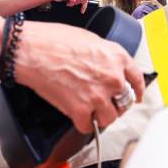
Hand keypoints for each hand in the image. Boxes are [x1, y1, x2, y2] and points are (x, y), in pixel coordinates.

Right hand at [14, 21, 144, 132]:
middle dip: (116, 104)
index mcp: (117, 57)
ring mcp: (98, 96)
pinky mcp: (81, 110)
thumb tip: (107, 66)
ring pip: (110, 118)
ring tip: (90, 111)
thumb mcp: (90, 39)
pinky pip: (89, 127)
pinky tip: (76, 117)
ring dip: (100, 117)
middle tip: (105, 104)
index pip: (137, 79)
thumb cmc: (53, 40)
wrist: (30, 50)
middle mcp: (113, 78)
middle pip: (125, 102)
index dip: (137, 91)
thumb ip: (105, 56)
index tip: (136, 96)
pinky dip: (83, 125)